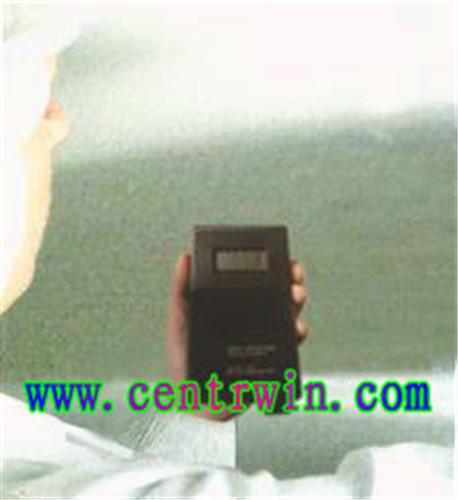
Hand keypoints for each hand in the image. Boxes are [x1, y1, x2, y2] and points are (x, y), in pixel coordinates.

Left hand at [165, 252, 309, 420]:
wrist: (195, 404)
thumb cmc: (183, 364)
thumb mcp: (179, 320)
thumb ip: (181, 290)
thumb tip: (184, 260)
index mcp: (232, 307)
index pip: (257, 282)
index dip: (273, 268)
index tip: (282, 260)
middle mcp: (251, 322)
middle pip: (279, 296)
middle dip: (291, 284)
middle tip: (293, 280)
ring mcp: (262, 341)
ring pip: (288, 317)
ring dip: (296, 306)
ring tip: (294, 299)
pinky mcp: (271, 361)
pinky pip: (290, 346)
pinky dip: (297, 335)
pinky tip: (295, 329)